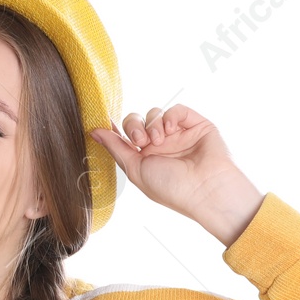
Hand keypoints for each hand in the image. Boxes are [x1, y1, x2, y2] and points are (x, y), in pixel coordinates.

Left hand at [91, 105, 263, 245]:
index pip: (125, 135)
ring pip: (154, 113)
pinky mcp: (195, 124)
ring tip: (160, 142)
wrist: (205, 190)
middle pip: (136, 120)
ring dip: (152, 125)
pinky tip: (171, 130)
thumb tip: (94, 131)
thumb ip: (115, 148)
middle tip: (140, 142)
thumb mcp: (135, 170)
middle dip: (133, 127)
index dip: (114, 128)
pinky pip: (176, 110)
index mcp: (144, 158)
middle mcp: (160, 145)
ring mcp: (177, 134)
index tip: (102, 122)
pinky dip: (170, 116)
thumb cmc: (171, 188)